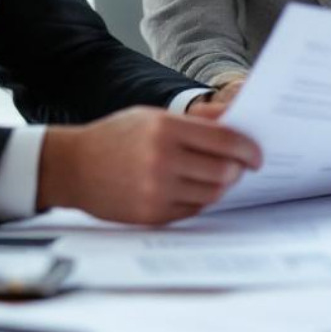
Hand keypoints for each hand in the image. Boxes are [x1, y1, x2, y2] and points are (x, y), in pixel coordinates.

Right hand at [38, 107, 261, 224]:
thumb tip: (235, 123)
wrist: (73, 167)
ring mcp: (157, 191)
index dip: (248, 149)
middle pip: (223, 171)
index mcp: (164, 129)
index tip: (257, 154)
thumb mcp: (151, 116)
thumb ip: (194, 122)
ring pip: (212, 194)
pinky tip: (195, 189)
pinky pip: (193, 210)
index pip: (224, 142)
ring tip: (218, 178)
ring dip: (221, 187)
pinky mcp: (152, 215)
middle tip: (240, 167)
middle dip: (237, 170)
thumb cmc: (115, 136)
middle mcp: (162, 160)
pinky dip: (201, 200)